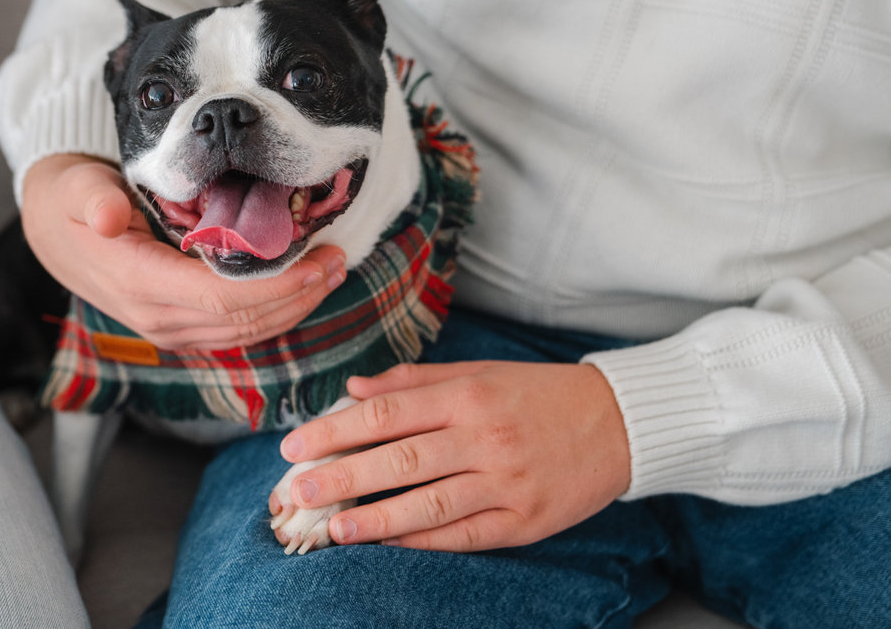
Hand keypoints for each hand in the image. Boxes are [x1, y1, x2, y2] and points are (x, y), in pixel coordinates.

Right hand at [20, 153, 346, 350]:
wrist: (53, 232)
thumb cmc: (71, 202)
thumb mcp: (74, 188)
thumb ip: (93, 199)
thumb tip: (108, 216)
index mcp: (138, 283)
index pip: (223, 298)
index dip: (278, 286)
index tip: (318, 260)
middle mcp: (157, 317)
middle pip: (244, 321)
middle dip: (298, 296)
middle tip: (339, 261)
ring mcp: (168, 329)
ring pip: (245, 333)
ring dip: (293, 308)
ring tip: (330, 272)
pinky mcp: (180, 328)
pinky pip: (235, 331)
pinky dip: (273, 313)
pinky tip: (299, 288)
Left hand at [277, 360, 630, 550]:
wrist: (620, 421)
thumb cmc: (536, 393)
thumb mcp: (477, 371)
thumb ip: (414, 382)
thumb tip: (354, 389)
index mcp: (466, 395)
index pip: (386, 414)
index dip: (335, 431)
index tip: (295, 447)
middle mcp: (483, 437)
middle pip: (400, 459)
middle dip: (343, 478)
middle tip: (297, 493)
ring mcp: (506, 482)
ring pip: (430, 503)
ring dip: (376, 519)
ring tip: (334, 529)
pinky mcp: (526, 521)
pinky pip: (465, 534)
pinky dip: (424, 540)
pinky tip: (388, 543)